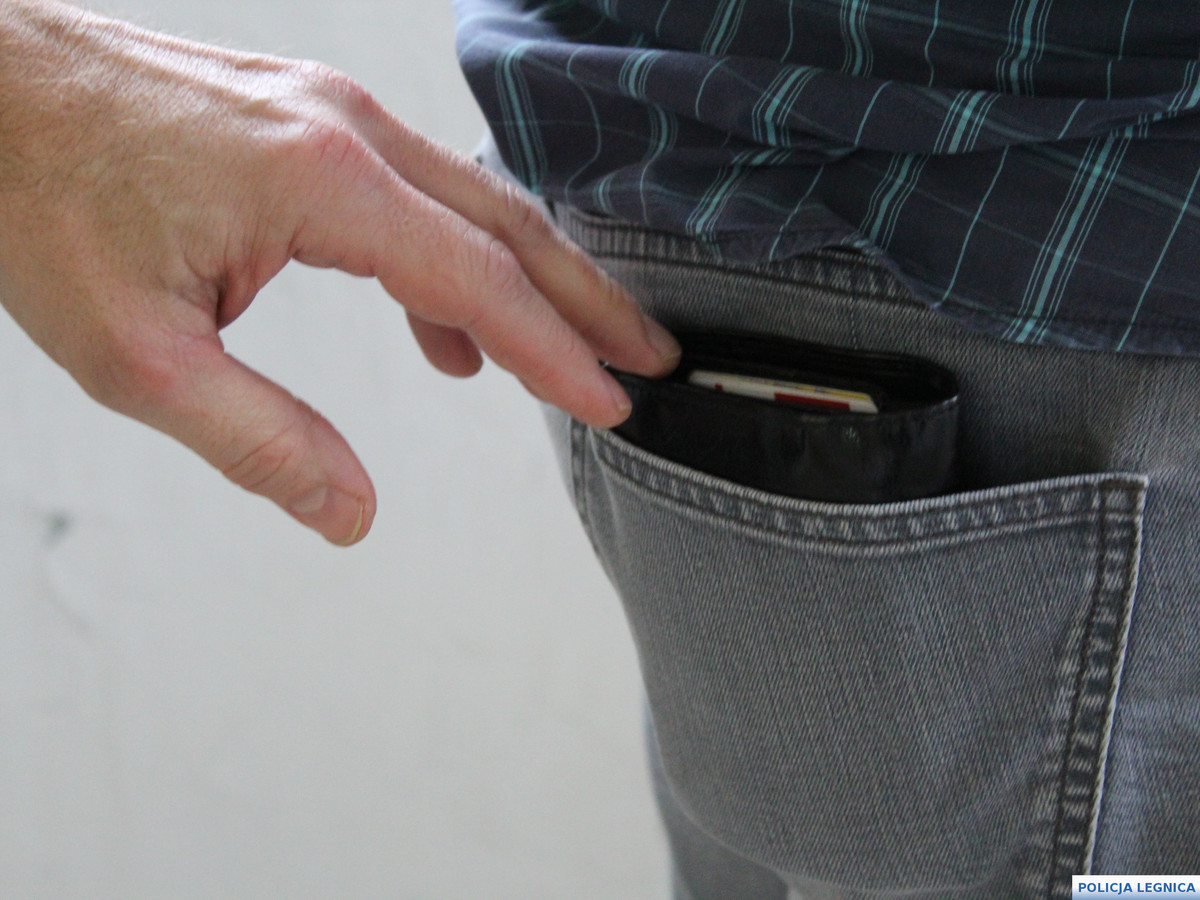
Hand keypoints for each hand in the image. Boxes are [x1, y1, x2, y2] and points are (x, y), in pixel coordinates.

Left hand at [0, 0, 679, 544]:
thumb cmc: (36, 196)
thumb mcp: (137, 354)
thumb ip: (259, 438)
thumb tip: (350, 512)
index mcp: (320, 181)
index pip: (477, 281)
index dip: (554, 352)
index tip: (610, 401)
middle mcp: (346, 130)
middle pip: (507, 225)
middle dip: (586, 301)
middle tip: (646, 357)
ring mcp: (331, 113)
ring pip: (473, 201)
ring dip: (532, 278)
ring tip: (573, 351)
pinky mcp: (308, 119)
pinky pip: (418, 192)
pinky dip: (455, 262)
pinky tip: (449, 331)